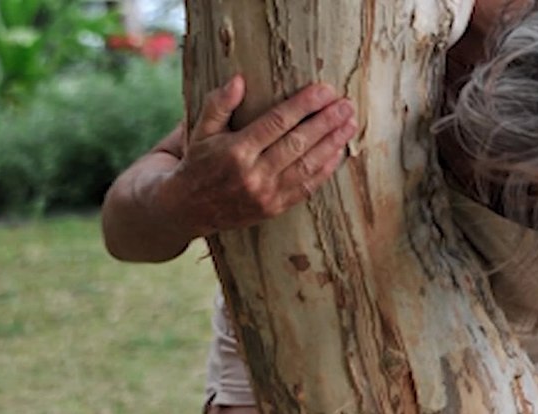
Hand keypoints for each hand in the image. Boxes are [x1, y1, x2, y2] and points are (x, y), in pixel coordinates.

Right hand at [163, 75, 357, 236]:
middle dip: (326, 122)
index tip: (325, 90)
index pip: (278, 122)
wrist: (187, 209)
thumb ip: (218, 105)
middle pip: (298, 143)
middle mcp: (253, 174)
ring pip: (308, 166)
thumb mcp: (200, 131)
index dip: (304, 105)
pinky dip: (325, 170)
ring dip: (332, 144)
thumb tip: (239, 80)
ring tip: (350, 124)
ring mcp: (266, 194)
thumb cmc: (197, 163)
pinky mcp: (275, 208)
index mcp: (236, 151)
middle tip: (347, 104)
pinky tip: (339, 152)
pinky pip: (307, 188)